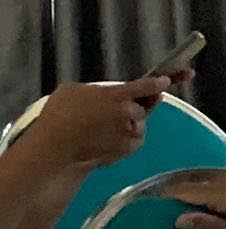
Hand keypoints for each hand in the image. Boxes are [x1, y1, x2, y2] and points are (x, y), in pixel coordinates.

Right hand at [14, 76, 168, 180]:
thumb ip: (98, 90)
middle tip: (109, 114)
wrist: (55, 147)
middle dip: (131, 109)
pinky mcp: (128, 148)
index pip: (147, 85)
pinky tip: (104, 140)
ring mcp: (130, 132)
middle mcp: (128, 112)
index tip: (166, 80)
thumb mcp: (73, 90)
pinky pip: (134, 141)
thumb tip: (106, 93)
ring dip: (126, 125)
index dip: (159, 82)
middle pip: (141, 108)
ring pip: (138, 125)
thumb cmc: (59, 116)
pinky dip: (124, 140)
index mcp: (116, 95)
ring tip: (99, 130)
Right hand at [152, 167, 225, 228]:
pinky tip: (214, 190)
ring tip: (182, 188)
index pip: (192, 189)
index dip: (172, 193)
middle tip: (162, 191)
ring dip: (200, 180)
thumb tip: (181, 219)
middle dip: (183, 183)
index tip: (153, 198)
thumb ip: (209, 227)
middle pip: (204, 178)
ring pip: (219, 175)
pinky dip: (217, 181)